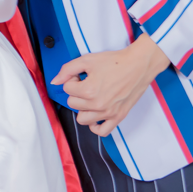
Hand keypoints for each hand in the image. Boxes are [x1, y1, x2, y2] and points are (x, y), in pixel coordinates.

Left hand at [51, 33, 171, 135]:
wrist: (138, 65)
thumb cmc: (115, 61)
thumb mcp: (86, 60)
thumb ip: (67, 70)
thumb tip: (55, 81)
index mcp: (89, 90)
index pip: (67, 89)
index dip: (72, 79)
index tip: (82, 75)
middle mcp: (98, 105)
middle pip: (73, 104)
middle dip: (76, 92)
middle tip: (87, 83)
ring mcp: (108, 113)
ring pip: (82, 119)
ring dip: (83, 109)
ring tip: (91, 97)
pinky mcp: (118, 117)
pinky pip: (102, 131)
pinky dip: (95, 126)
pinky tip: (95, 115)